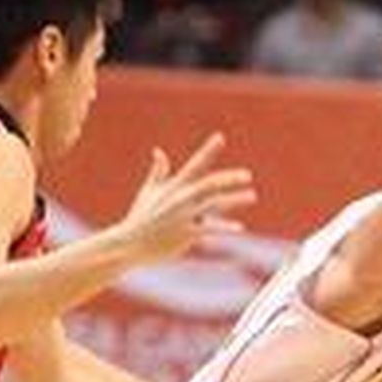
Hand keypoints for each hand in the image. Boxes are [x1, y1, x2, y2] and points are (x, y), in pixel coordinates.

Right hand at [118, 133, 257, 262]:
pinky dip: (225, 228)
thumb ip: (158, 172)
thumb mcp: (148, 192)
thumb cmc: (140, 219)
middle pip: (209, 183)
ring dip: (234, 199)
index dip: (208, 150)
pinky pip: (209, 229)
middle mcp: (180, 198)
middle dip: (229, 178)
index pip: (195, 165)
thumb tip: (158, 151)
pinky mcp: (185, 233)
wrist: (129, 244)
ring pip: (214, 204)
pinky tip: (239, 228)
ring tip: (252, 195)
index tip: (220, 137)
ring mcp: (183, 216)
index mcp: (173, 187)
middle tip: (247, 175)